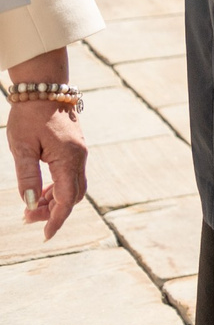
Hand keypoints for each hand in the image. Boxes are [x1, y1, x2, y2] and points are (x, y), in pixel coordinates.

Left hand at [9, 94, 86, 240]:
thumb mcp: (21, 148)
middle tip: (26, 217)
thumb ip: (27, 177)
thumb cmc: (29, 117)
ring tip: (30, 206)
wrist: (43, 88)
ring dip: (54, 200)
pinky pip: (71, 176)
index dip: (56, 220)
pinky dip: (57, 188)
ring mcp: (80, 153)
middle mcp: (80, 158)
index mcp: (69, 160)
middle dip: (53, 211)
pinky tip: (40, 190)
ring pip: (73, 187)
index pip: (66, 200)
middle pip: (73, 197)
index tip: (45, 236)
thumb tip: (29, 203)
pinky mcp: (76, 148)